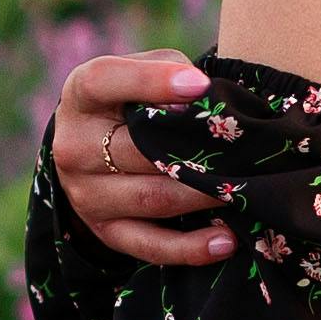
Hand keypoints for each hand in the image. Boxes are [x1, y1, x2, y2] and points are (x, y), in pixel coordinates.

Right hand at [47, 51, 231, 266]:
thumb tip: (205, 98)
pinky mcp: (106, 231)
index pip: (104, 81)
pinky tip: (226, 242)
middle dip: (194, 152)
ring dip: (202, 197)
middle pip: (136, 150)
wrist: (93, 150)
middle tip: (246, 151)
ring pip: (151, 198)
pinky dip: (190, 249)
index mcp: (81, 95)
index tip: (199, 85)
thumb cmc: (132, 101)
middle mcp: (74, 146)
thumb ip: (170, 70)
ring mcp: (87, 194)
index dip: (150, 81)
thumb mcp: (142, 72)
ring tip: (244, 191)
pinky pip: (149, 245)